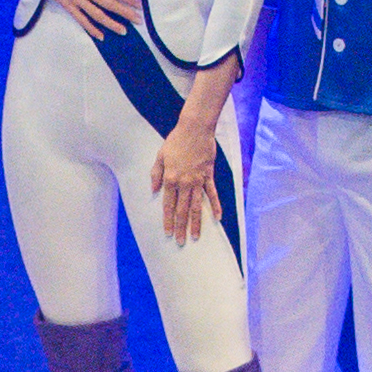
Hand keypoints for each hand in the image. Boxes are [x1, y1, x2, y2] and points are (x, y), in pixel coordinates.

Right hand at [16, 0, 136, 39]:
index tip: (138, 4)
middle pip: (108, 4)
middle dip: (125, 13)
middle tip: (138, 20)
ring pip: (96, 14)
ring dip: (111, 24)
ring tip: (123, 31)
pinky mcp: (66, 5)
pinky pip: (81, 19)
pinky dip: (91, 28)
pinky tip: (101, 35)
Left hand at [148, 121, 220, 245]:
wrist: (195, 129)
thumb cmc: (175, 141)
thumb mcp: (160, 156)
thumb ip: (156, 174)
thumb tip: (154, 190)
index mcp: (171, 179)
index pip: (168, 205)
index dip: (168, 220)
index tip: (168, 233)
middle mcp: (184, 183)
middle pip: (182, 210)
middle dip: (181, 228)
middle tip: (180, 242)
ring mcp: (198, 181)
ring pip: (197, 206)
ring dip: (196, 223)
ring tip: (196, 237)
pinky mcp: (209, 175)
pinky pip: (212, 194)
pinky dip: (216, 206)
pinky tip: (218, 218)